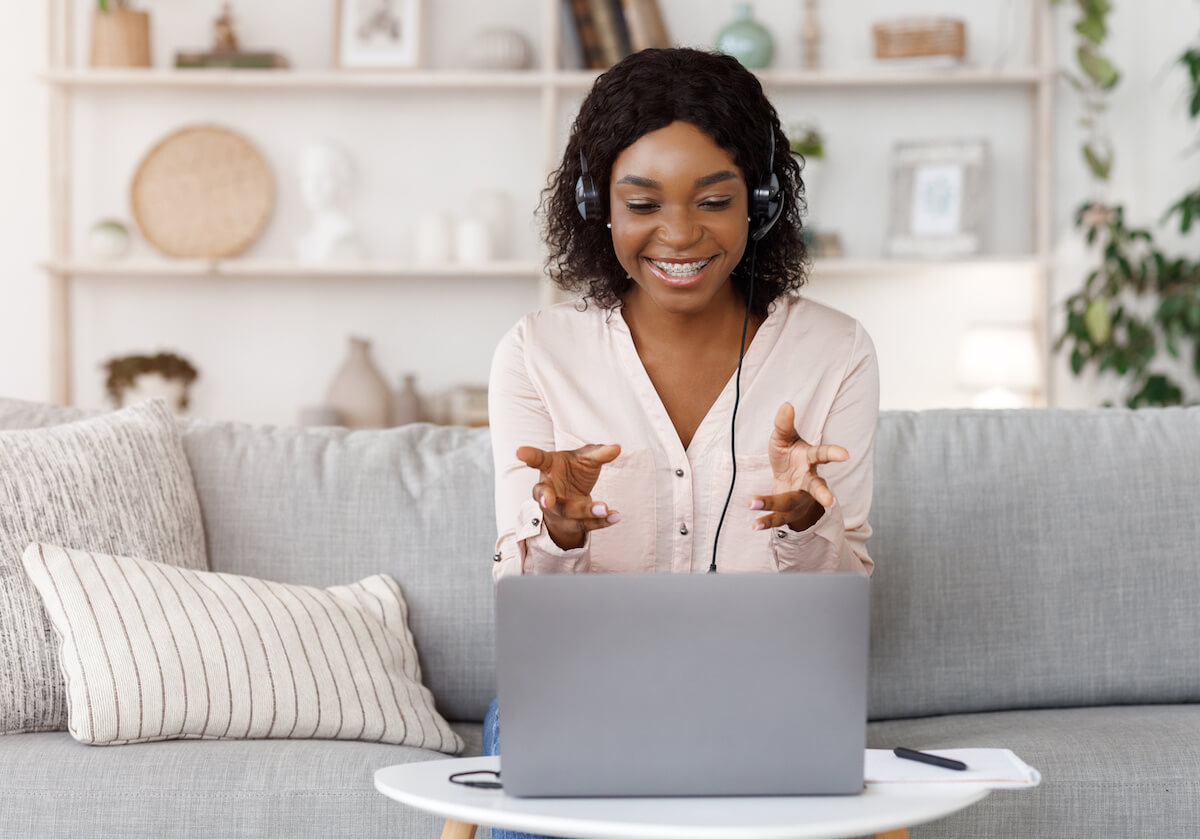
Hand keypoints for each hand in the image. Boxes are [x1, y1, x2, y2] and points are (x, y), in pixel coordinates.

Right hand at [516, 443, 621, 549]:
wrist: (573, 493)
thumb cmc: (574, 470)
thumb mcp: (586, 458)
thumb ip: (599, 453)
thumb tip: (616, 448)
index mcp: (548, 467)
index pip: (538, 460)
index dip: (529, 456)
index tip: (519, 452)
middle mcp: (548, 490)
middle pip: (547, 497)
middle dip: (547, 499)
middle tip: (549, 501)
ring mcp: (557, 509)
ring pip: (567, 514)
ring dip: (586, 512)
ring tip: (604, 509)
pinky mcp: (570, 523)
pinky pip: (585, 524)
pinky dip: (601, 522)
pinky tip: (615, 517)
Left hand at [749, 402, 848, 532]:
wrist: (787, 480)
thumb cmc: (788, 456)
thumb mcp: (783, 439)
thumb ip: (784, 424)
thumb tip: (786, 404)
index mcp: (809, 460)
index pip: (822, 454)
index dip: (834, 453)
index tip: (846, 454)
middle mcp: (808, 481)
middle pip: (817, 487)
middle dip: (823, 494)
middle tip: (831, 501)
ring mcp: (800, 498)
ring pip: (790, 503)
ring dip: (772, 504)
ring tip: (752, 503)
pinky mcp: (789, 512)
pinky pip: (778, 518)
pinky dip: (766, 521)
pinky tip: (754, 524)